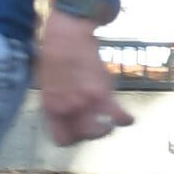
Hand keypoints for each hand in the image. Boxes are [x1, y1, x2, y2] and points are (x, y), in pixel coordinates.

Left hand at [33, 6, 129, 145]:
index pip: (62, 140)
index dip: (71, 137)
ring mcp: (85, 102)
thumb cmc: (53, 54)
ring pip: (102, 131)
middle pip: (84, 137)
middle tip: (94, 123)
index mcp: (51, 108)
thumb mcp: (46, 83)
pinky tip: (127, 118)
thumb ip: (57, 101)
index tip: (76, 131)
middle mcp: (67, 109)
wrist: (67, 33)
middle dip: (91, 132)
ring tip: (110, 121)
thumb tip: (66, 113)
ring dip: (107, 128)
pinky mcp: (103, 92)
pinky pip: (118, 115)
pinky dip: (124, 119)